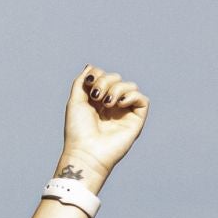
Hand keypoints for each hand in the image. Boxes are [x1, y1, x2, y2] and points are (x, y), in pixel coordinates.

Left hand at [60, 65, 147, 179]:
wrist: (86, 151)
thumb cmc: (78, 130)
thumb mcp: (75, 101)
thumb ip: (81, 82)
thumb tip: (91, 66)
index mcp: (96, 100)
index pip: (103, 76)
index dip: (98, 75)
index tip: (89, 84)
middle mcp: (111, 104)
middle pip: (116, 78)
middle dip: (105, 81)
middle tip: (96, 96)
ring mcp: (124, 111)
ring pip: (130, 86)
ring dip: (117, 89)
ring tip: (107, 103)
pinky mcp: (136, 119)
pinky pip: (142, 99)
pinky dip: (131, 96)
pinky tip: (119, 104)